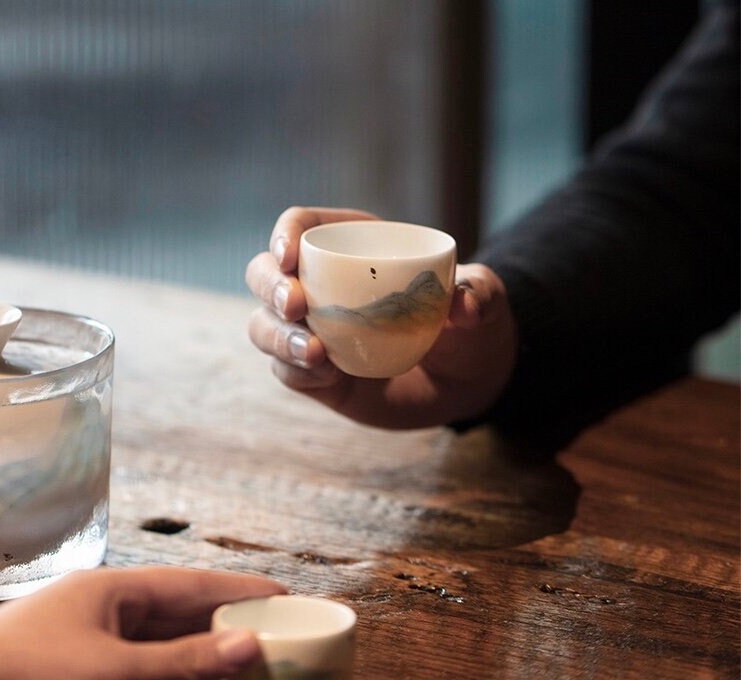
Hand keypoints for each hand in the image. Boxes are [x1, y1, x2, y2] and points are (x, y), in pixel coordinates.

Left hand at [0, 567, 286, 679]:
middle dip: (223, 629)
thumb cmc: (34, 676)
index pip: (192, 585)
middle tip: (272, 639)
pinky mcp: (76, 672)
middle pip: (178, 614)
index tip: (282, 593)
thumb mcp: (116, 671)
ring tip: (240, 675)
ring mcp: (89, 639)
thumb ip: (184, 662)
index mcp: (115, 589)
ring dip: (196, 661)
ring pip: (157, 645)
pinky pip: (134, 671)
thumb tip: (252, 646)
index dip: (239, 590)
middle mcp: (105, 607)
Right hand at [246, 206, 518, 427]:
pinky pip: (286, 369)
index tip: (291, 257)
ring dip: (277, 336)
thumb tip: (463, 303)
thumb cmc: (469, 327)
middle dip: (270, 286)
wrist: (465, 383)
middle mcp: (320, 286)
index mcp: (353, 247)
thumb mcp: (484, 302)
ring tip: (314, 352)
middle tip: (296, 305)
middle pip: (266, 274)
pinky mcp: (314, 374)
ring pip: (264, 325)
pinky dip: (295, 370)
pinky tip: (324, 374)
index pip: (301, 227)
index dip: (285, 234)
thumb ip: (479, 294)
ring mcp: (312, 332)